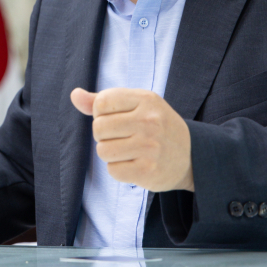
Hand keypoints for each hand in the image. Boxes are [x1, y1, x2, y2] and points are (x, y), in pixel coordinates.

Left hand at [71, 87, 193, 191]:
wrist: (191, 155)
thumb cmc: (155, 125)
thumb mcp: (135, 104)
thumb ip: (102, 100)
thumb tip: (74, 95)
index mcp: (145, 99)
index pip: (102, 103)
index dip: (100, 113)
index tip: (114, 118)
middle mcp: (149, 121)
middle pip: (98, 128)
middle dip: (104, 135)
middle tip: (121, 136)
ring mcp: (150, 147)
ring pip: (103, 151)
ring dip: (110, 153)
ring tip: (127, 150)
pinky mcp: (148, 171)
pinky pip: (113, 170)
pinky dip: (118, 169)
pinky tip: (134, 163)